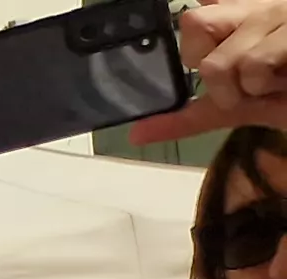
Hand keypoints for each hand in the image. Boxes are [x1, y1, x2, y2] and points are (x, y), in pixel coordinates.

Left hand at [145, 0, 286, 140]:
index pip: (191, 20)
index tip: (231, 75)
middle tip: (251, 83)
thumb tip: (137, 134)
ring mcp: (280, 14)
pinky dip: (265, 86)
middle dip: (216, 73)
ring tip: (279, 82)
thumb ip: (192, 115)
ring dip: (248, 88)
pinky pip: (253, 62)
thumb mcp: (242, 105)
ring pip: (221, 60)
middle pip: (195, 25)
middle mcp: (263, 6)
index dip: (197, 54)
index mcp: (246, 15)